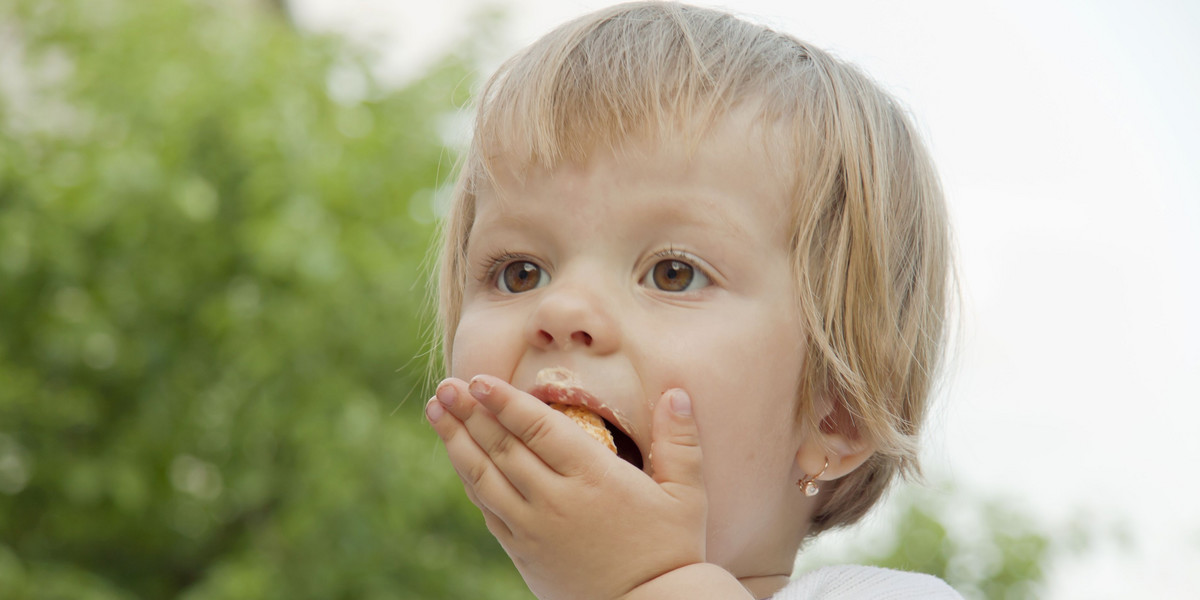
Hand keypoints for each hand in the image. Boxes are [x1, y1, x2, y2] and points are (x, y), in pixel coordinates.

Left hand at [426, 374, 707, 599]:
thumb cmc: (671, 549)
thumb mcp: (687, 495)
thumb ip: (680, 442)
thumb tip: (678, 393)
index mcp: (594, 478)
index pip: (538, 429)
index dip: (504, 402)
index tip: (478, 379)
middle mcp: (556, 501)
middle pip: (501, 448)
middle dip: (469, 413)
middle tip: (446, 385)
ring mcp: (533, 529)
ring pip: (484, 478)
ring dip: (456, 441)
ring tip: (436, 410)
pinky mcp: (523, 552)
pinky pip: (487, 510)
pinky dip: (469, 480)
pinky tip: (458, 458)